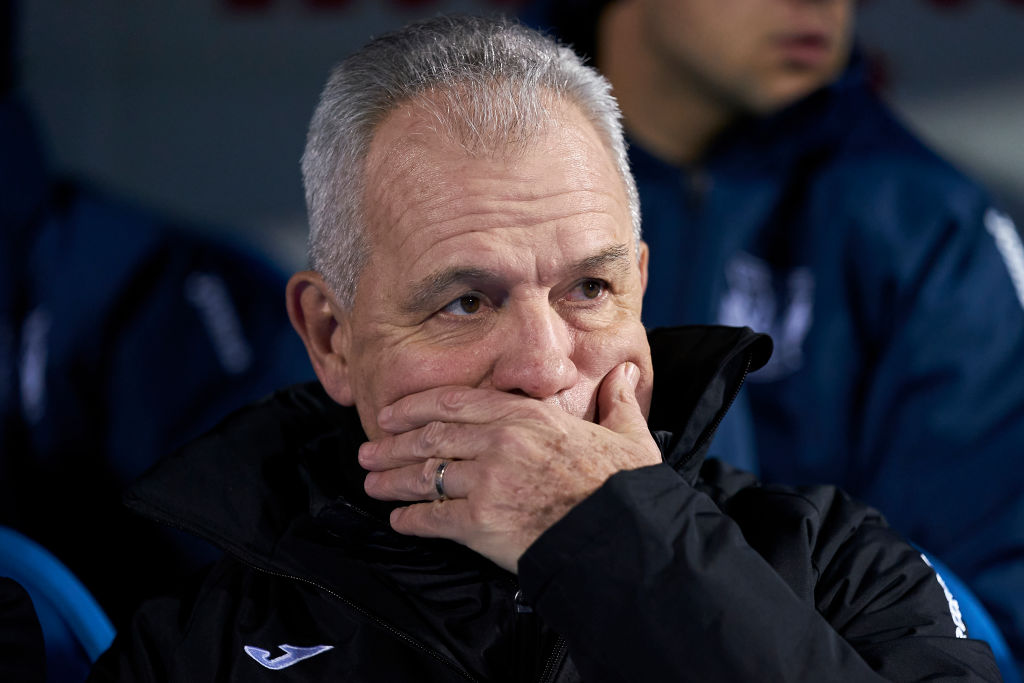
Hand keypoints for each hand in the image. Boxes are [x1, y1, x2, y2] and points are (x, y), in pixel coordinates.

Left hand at [358, 362, 660, 571]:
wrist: (621, 536)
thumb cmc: (624, 488)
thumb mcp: (627, 434)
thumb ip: (618, 400)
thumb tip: (627, 371)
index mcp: (527, 416)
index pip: (456, 402)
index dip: (416, 407)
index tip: (393, 413)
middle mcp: (499, 442)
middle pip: (430, 437)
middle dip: (393, 444)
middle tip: (369, 450)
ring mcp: (486, 481)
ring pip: (424, 474)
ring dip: (392, 479)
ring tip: (371, 483)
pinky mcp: (480, 522)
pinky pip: (432, 517)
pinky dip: (411, 519)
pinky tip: (398, 520)